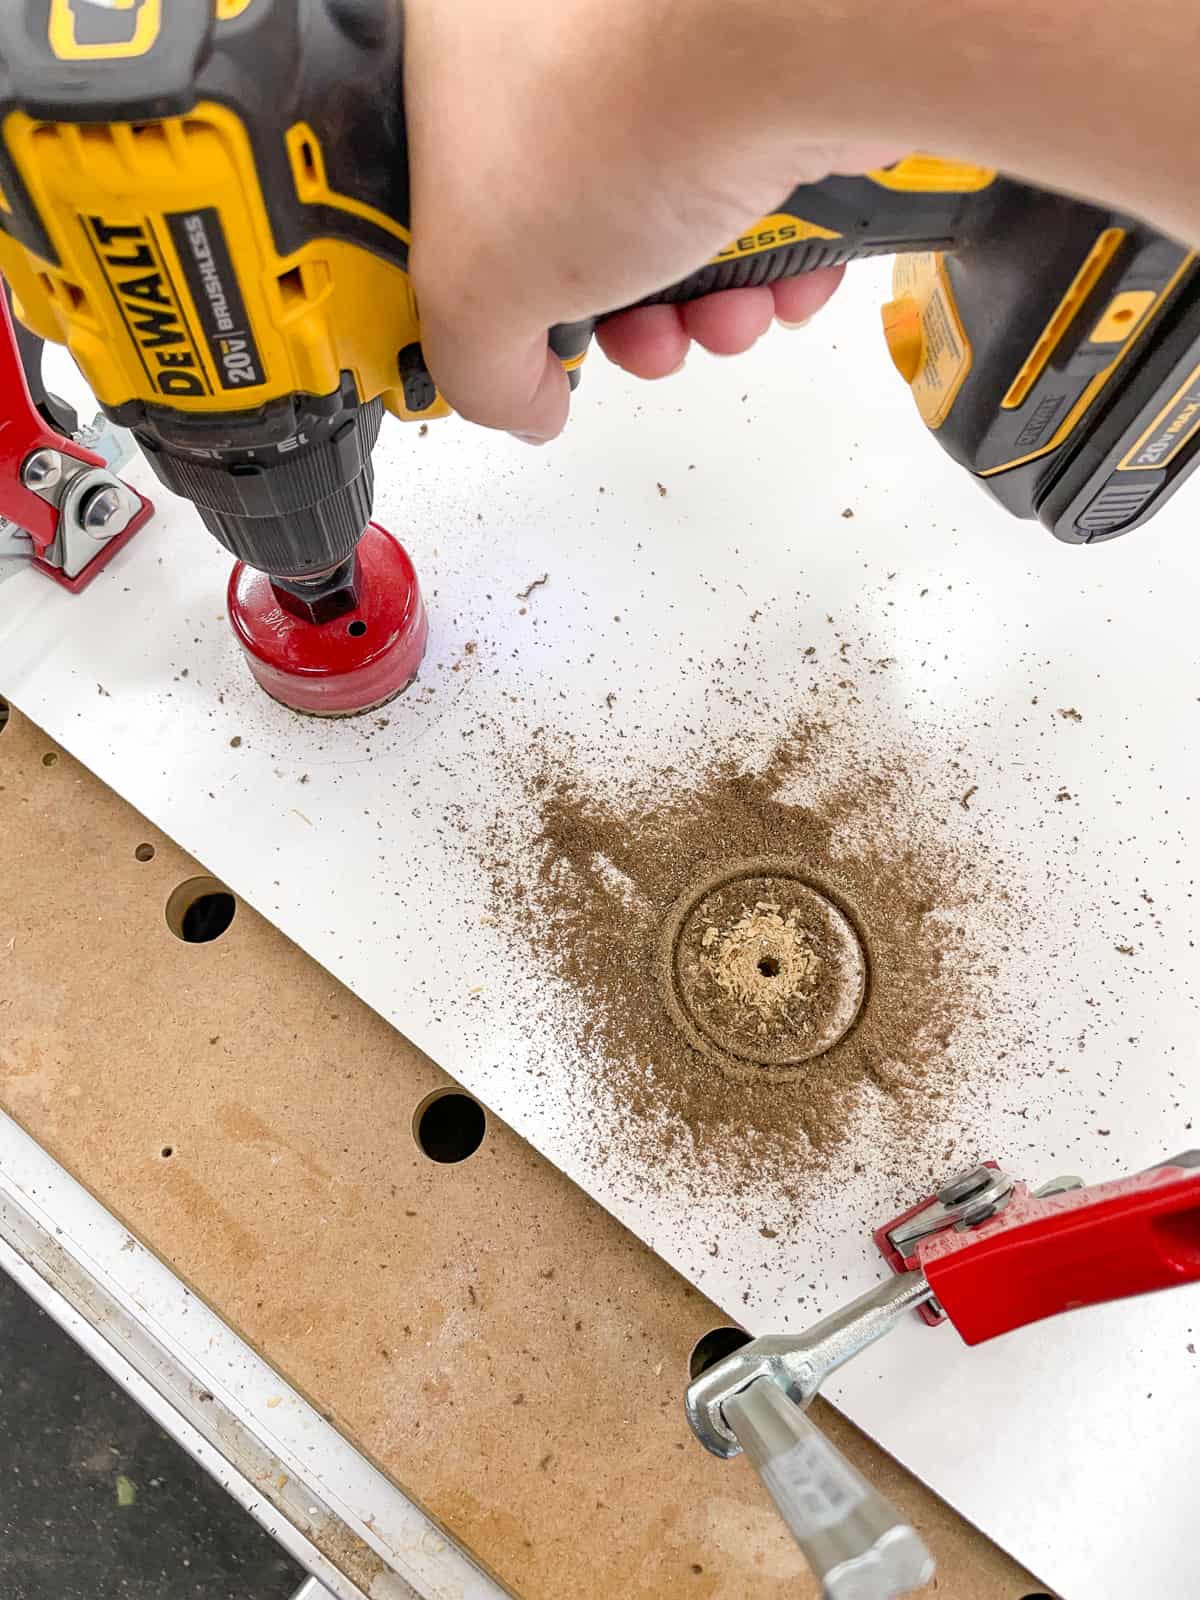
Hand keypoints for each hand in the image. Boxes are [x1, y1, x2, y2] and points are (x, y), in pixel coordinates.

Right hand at [404, 0, 895, 441]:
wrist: (782, 51)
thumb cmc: (619, 110)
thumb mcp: (478, 288)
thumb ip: (477, 368)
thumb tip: (520, 403)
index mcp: (453, 56)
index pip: (445, 203)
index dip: (483, 290)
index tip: (515, 343)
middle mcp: (558, 37)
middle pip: (569, 228)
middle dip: (618, 319)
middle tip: (640, 340)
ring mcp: (664, 53)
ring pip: (667, 220)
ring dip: (696, 307)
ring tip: (715, 317)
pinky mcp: (760, 78)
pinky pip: (753, 194)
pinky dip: (767, 260)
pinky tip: (773, 282)